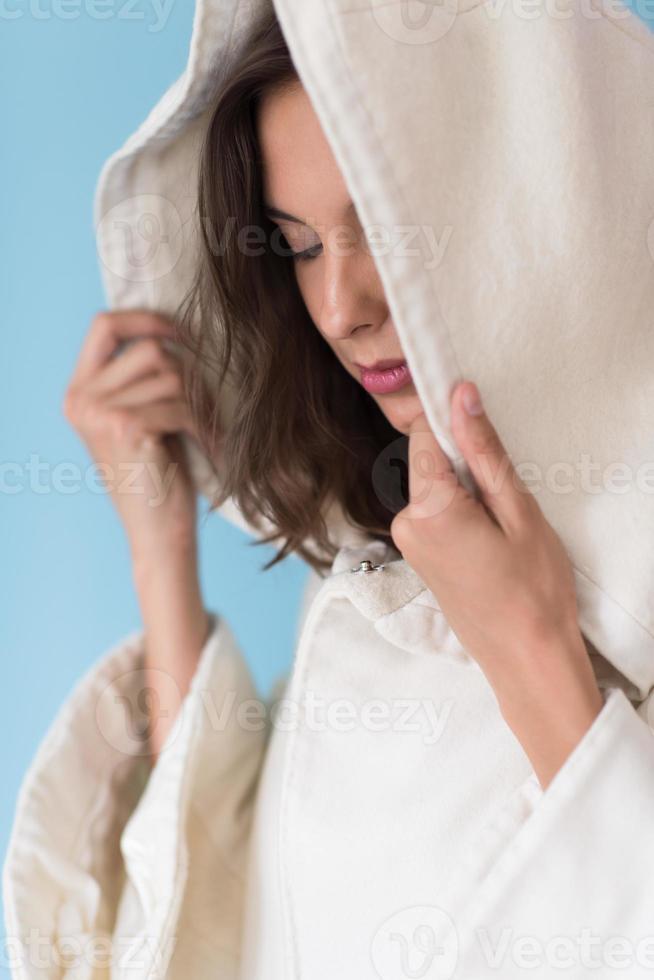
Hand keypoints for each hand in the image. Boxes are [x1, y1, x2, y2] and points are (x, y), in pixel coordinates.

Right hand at [63, 310, 199, 568]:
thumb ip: (138, 378)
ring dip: (202, 403)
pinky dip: (206, 425)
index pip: (104, 325)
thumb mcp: (138, 419)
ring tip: (211, 430)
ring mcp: (99, 412)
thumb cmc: (158, 477)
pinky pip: (180, 403)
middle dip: (189, 374)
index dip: (146, 319)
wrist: (158, 533)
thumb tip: (172, 329)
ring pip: (171, 375)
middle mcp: (81, 399)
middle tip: (208, 404)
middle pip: (149, 349)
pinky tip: (213, 446)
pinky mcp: (126, 427)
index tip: (182, 333)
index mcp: (79, 392)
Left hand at [390, 380, 603, 787]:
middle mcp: (406, 524)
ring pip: (434, 487)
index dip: (453, 426)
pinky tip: (490, 539)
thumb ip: (483, 451)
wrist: (527, 659)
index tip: (484, 432)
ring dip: (466, 491)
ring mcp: (409, 544)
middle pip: (427, 461)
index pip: (423, 437)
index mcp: (427, 509)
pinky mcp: (419, 557)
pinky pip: (434, 513)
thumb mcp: (518, 510)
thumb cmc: (533, 590)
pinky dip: (460, 512)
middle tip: (506, 498)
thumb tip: (460, 397)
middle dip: (465, 464)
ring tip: (502, 526)